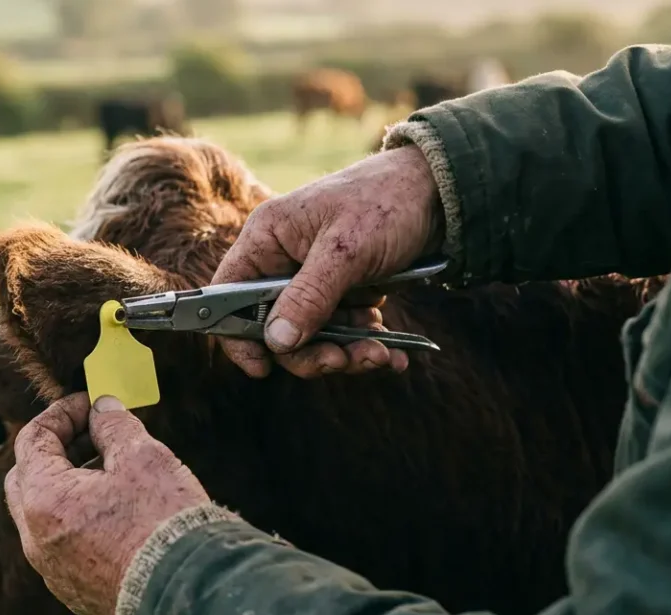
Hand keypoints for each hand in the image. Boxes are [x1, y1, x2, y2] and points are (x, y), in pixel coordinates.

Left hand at [4, 393, 209, 614]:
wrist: (189, 595)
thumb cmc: (163, 521)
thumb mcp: (142, 456)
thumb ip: (114, 425)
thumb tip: (103, 408)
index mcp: (43, 500)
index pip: (33, 440)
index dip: (62, 413)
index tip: (91, 403)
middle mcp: (36, 539)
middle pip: (26, 478)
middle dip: (55, 450)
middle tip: (93, 434)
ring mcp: (53, 570)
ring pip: (43, 515)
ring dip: (67, 486)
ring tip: (111, 471)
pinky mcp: (74, 591)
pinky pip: (62, 545)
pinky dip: (77, 520)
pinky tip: (116, 511)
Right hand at [212, 145, 444, 378]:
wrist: (442, 191)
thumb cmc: (386, 203)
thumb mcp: (346, 251)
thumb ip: (308, 297)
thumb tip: (275, 342)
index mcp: (267, 240)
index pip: (228, 294)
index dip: (237, 334)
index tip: (263, 367)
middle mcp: (283, 262)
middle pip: (274, 327)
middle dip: (310, 351)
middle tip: (342, 361)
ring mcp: (313, 280)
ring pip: (311, 336)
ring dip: (346, 352)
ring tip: (381, 354)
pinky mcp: (343, 293)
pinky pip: (342, 332)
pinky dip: (366, 345)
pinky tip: (393, 352)